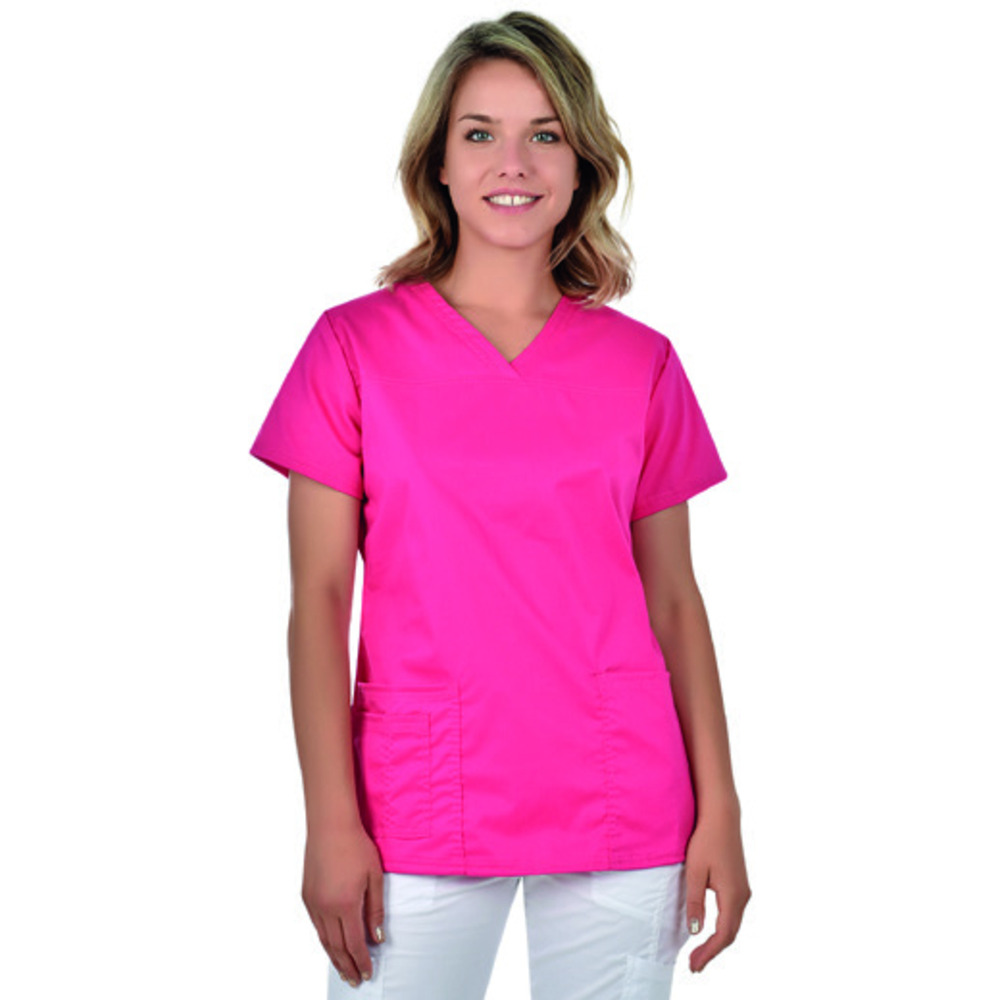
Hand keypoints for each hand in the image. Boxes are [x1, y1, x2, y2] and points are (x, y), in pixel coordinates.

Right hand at [302, 824, 384, 986]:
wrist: (331, 826)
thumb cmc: (356, 846)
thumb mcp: (374, 877)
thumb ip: (375, 909)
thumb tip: (376, 936)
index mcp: (345, 904)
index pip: (354, 943)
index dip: (361, 961)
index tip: (367, 973)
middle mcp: (326, 908)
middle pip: (336, 947)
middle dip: (347, 966)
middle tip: (355, 980)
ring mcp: (313, 903)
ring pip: (323, 939)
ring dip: (334, 957)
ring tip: (343, 969)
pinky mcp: (306, 896)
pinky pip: (316, 926)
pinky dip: (325, 940)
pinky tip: (331, 945)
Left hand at [684, 800, 750, 972]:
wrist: (721, 816)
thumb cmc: (706, 840)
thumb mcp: (695, 871)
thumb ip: (695, 901)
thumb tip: (695, 930)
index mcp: (733, 895)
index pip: (722, 934)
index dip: (708, 952)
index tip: (694, 965)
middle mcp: (743, 896)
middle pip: (730, 933)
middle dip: (712, 951)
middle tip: (694, 965)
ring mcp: (743, 889)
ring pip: (732, 924)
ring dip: (717, 940)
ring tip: (699, 952)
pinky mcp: (739, 883)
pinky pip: (732, 913)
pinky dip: (722, 927)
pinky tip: (709, 929)